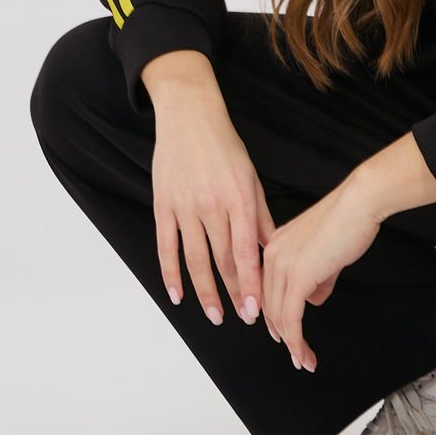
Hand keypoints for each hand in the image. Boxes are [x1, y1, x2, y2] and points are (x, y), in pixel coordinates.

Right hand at [150, 89, 276, 327]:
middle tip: (244, 319)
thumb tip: (273, 249)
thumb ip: (260, 216)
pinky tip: (178, 295)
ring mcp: (184, 206)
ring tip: (215, 315)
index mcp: (238, 198)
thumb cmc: (224, 145)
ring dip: (205, 291)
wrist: (188, 115)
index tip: (257, 309)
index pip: (247, 250)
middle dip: (235, 292)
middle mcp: (211, 205)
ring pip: (195, 259)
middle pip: (223, 259)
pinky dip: (170, 274)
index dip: (252, 282)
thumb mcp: (250, 177)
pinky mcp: (163, 205)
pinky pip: (166, 246)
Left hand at [260, 179, 383, 371]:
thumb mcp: (324, 252)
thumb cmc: (348, 220)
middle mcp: (271, 255)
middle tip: (297, 355)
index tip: (283, 336)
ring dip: (292, 343)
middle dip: (282, 334)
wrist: (359, 203)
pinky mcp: (298, 275)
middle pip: (270, 306)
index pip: (267, 290)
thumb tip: (315, 297)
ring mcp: (282, 265)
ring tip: (304, 359)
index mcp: (274, 246)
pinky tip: (303, 353)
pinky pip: (291, 316)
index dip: (275, 316)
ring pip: (279, 315)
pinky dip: (296, 340)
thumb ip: (316, 276)